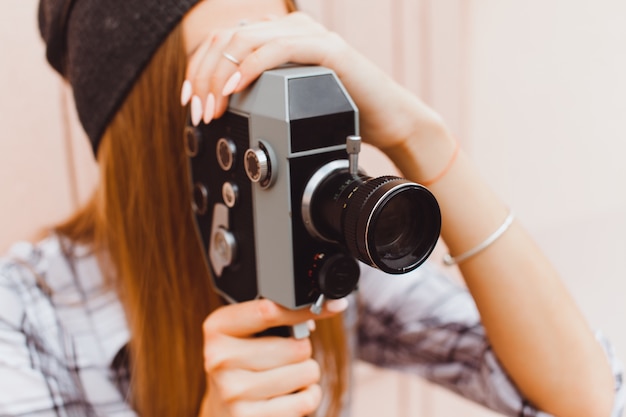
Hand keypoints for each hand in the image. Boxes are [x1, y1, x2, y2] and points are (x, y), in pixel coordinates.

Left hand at [182, 12, 445, 153]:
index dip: (198, 70)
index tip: (190, 102)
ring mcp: (309, 35)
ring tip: (213, 109)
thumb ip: (263, 91)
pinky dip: (249, 69)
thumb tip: (224, 100)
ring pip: (244, 41)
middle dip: (203, 77)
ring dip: (219, 77)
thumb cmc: (343, 112)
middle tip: (199, 112)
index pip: (222, 42)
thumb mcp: (290, 102)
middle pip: (225, 40)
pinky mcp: (327, 49)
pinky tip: (235, 90)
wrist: (388, 120)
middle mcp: (291, 28)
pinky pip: (277, 49)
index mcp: (279, 36)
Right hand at [198, 297, 348, 416]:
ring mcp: (234, 392)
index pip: (269, 310)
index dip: (304, 309)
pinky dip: (306, 396)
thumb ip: (278, 317)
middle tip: (283, 358)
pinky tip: (286, 397)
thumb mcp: (248, 333)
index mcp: (218, 328)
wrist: (223, 409)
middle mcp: (220, 359)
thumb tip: (324, 308)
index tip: (332, 305)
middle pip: (297, 346)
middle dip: (302, 350)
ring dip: (305, 374)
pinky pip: (306, 400)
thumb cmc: (243, 364)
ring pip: (306, 372)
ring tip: (284, 377)